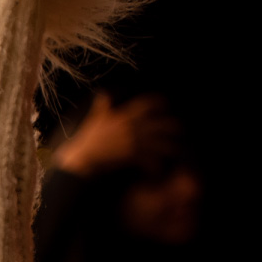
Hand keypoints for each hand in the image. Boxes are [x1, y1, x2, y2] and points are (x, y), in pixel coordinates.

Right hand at [53, 92, 180, 177]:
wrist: (83, 158)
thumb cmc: (88, 139)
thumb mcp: (95, 119)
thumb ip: (102, 106)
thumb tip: (103, 93)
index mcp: (125, 115)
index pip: (149, 104)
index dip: (160, 103)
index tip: (165, 106)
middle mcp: (133, 127)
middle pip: (163, 124)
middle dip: (174, 127)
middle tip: (179, 131)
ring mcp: (134, 142)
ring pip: (162, 143)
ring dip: (171, 147)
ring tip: (175, 151)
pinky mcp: (133, 156)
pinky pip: (151, 160)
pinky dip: (156, 165)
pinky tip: (158, 168)